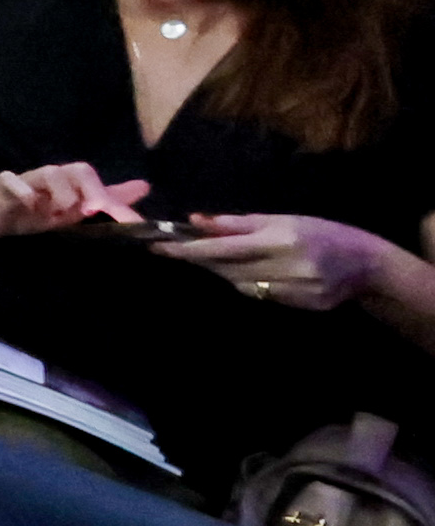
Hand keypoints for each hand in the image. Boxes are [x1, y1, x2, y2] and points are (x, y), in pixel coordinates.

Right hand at [0, 162, 152, 238]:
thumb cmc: (32, 212)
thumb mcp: (72, 212)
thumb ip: (106, 200)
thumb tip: (144, 186)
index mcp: (67, 185)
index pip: (92, 178)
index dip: (108, 193)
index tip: (118, 213)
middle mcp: (50, 179)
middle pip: (75, 169)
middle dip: (88, 189)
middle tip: (90, 211)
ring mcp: (26, 182)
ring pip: (48, 172)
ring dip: (60, 192)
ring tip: (59, 213)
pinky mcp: (1, 188)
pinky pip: (10, 180)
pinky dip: (22, 189)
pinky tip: (30, 204)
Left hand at [155, 212, 399, 309]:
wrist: (365, 263)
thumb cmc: (319, 231)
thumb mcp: (282, 219)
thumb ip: (238, 223)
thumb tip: (196, 219)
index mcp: (280, 239)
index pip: (224, 248)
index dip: (190, 250)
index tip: (161, 247)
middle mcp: (287, 266)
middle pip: (227, 269)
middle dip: (199, 260)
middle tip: (173, 251)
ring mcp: (295, 291)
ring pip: (241, 285)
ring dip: (223, 273)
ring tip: (213, 260)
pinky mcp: (301, 307)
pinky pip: (261, 296)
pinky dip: (248, 285)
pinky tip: (248, 275)